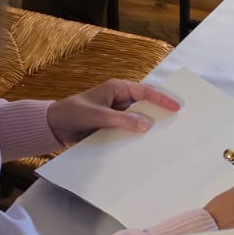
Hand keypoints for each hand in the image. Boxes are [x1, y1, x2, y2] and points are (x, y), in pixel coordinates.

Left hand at [47, 80, 178, 147]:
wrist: (54, 127)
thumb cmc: (72, 113)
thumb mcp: (97, 115)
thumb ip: (121, 120)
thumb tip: (146, 124)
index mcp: (117, 89)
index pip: (145, 92)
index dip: (162, 99)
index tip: (176, 107)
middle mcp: (119, 100)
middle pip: (145, 104)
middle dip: (160, 112)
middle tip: (179, 120)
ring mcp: (116, 114)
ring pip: (138, 119)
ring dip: (149, 126)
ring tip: (167, 135)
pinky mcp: (112, 126)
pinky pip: (129, 130)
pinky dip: (137, 136)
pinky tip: (146, 145)